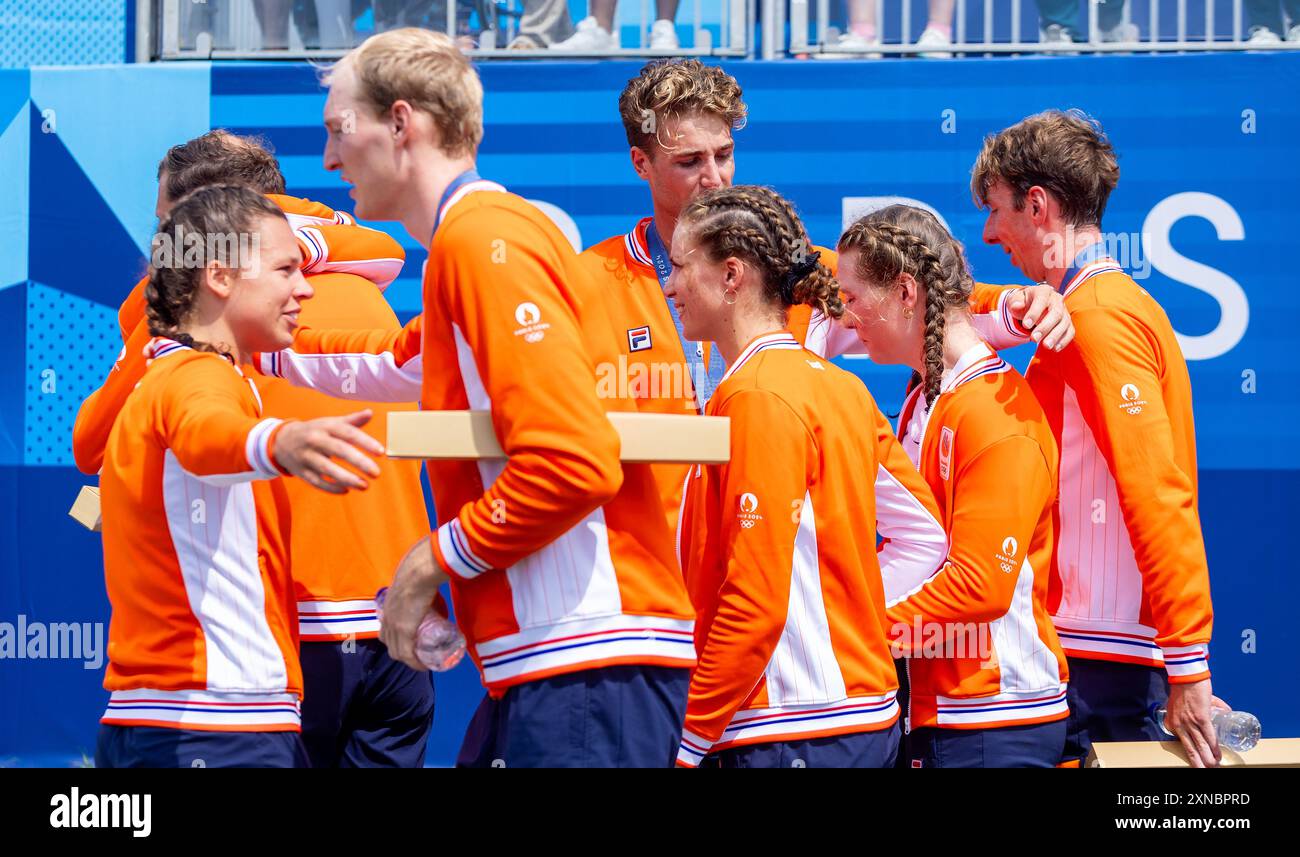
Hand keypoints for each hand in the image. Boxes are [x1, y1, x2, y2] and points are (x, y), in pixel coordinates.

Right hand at [272, 410, 383, 493]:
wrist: (282, 440)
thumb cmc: (315, 431)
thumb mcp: (331, 423)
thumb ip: (351, 420)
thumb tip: (370, 412)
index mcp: (326, 426)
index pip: (348, 433)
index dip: (365, 442)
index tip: (381, 452)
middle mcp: (315, 440)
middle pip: (339, 450)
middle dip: (359, 462)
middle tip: (377, 473)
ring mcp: (306, 456)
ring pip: (327, 469)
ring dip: (347, 478)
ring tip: (365, 486)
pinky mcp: (300, 471)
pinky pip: (316, 481)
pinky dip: (331, 488)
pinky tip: (346, 491)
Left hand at [379, 535, 449, 670]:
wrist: (420, 569)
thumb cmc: (420, 568)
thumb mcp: (414, 578)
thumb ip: (421, 579)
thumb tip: (434, 579)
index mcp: (388, 605)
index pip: (386, 628)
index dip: (395, 637)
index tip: (410, 640)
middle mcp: (387, 616)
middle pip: (388, 642)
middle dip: (401, 651)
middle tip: (418, 652)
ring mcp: (394, 625)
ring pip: (396, 651)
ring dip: (408, 659)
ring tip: (421, 661)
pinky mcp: (404, 630)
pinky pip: (407, 654)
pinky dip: (414, 663)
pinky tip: (422, 666)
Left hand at [1007, 285, 1073, 350]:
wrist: (1033, 304)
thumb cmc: (1023, 302)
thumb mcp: (1015, 300)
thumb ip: (1014, 302)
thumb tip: (1017, 306)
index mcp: (1043, 292)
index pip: (1041, 300)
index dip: (1034, 313)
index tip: (1025, 326)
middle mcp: (1057, 300)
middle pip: (1055, 313)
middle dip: (1045, 327)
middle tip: (1034, 339)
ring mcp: (1064, 312)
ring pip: (1064, 323)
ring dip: (1055, 336)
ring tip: (1046, 346)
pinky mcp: (1067, 323)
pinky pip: (1070, 332)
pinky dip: (1064, 340)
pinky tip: (1055, 348)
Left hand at [1164, 678, 1221, 767]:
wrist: (1186, 676)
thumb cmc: (1185, 688)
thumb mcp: (1184, 703)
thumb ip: (1201, 710)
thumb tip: (1224, 711)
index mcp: (1172, 723)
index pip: (1182, 743)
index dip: (1191, 753)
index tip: (1197, 761)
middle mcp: (1179, 725)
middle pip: (1190, 749)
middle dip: (1199, 762)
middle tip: (1205, 769)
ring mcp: (1189, 723)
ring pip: (1200, 745)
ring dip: (1208, 758)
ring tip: (1213, 766)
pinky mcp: (1201, 718)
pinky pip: (1209, 736)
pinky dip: (1214, 747)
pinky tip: (1217, 755)